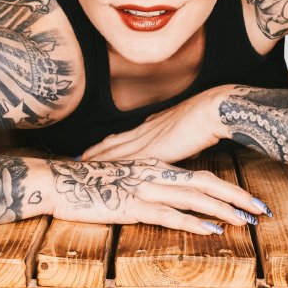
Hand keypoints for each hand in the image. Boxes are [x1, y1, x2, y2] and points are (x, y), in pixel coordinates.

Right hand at [45, 158, 269, 234]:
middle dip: (236, 196)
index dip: (228, 187)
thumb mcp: (126, 179)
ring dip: (223, 210)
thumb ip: (148, 183)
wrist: (58, 181)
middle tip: (261, 209)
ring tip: (246, 220)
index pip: (201, 175)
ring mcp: (145, 188)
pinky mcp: (133, 205)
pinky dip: (194, 222)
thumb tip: (168, 195)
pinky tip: (211, 229)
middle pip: (206, 183)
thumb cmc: (90, 184)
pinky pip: (170, 214)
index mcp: (156, 166)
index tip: (250, 199)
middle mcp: (155, 173)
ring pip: (194, 197)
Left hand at [78, 86, 232, 162]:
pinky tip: (102, 176)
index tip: (92, 151)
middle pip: (111, 143)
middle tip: (75, 161)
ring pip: (114, 152)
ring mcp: (146, 140)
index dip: (106, 145)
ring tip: (80, 167)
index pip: (121, 137)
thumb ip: (180, 139)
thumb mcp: (188, 129)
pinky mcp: (152, 152)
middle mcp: (144, 131)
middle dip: (94, 153)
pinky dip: (112, 169)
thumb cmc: (207, 118)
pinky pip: (126, 161)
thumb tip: (182, 148)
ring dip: (97, 160)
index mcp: (151, 125)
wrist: (211, 111)